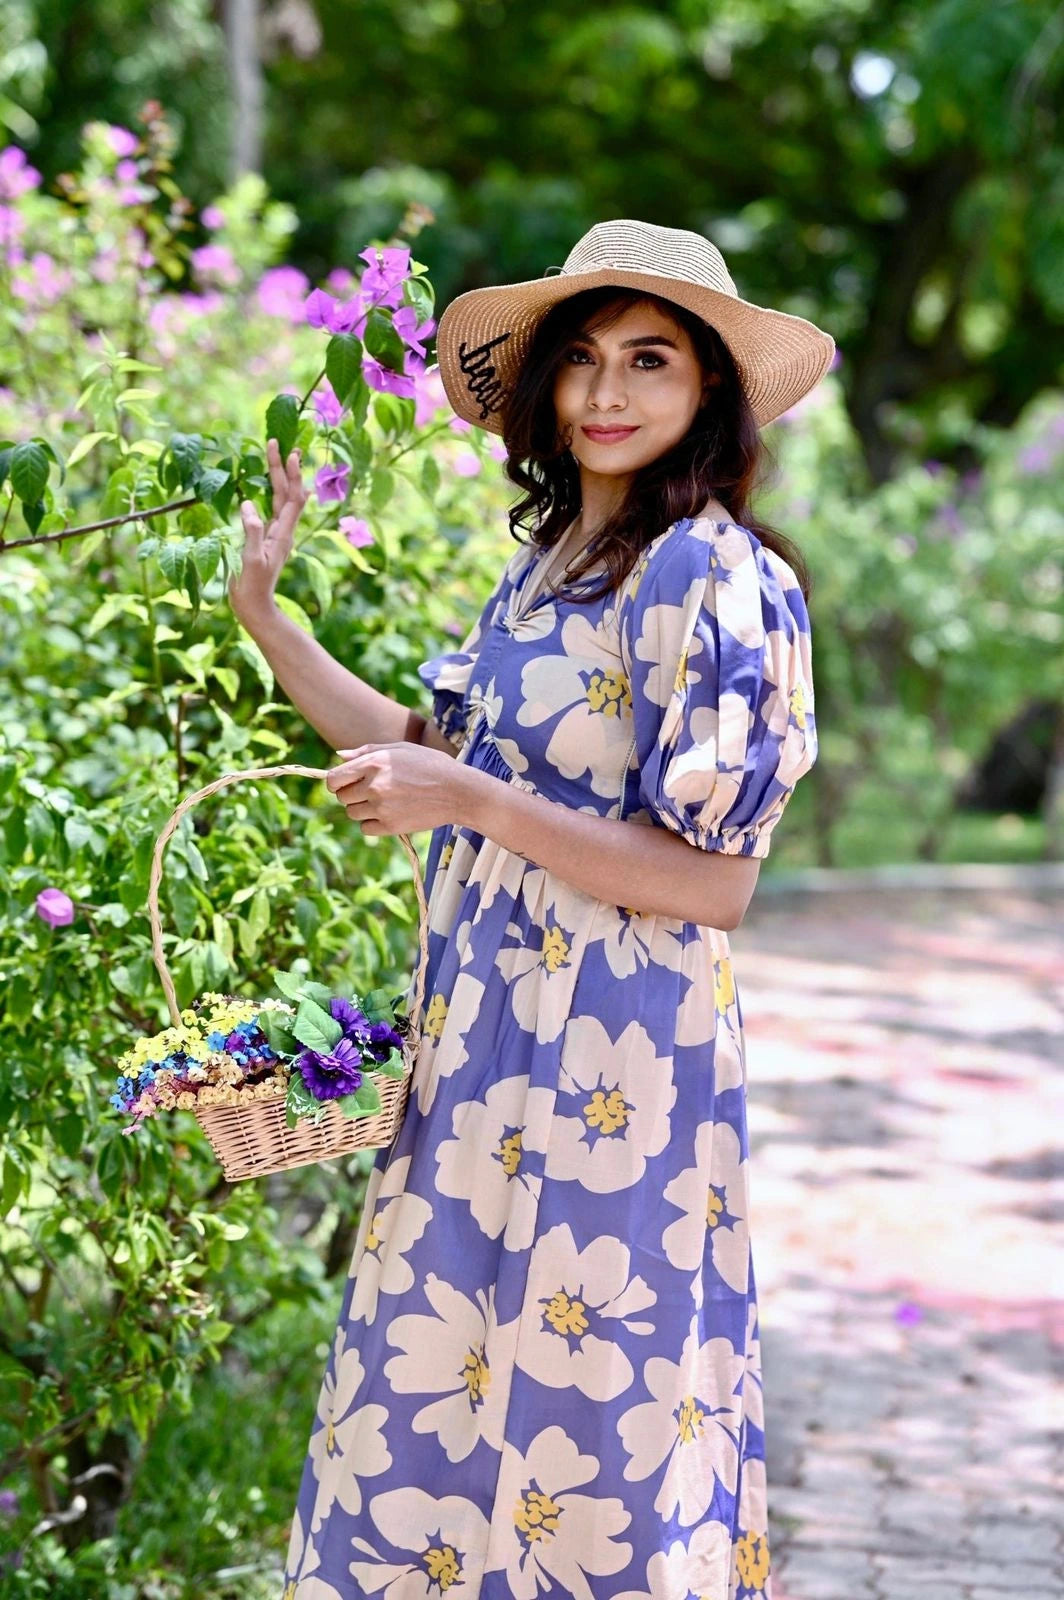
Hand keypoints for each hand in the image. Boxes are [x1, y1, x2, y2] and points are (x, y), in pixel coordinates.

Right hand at [228, 437, 306, 624]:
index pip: (291, 497)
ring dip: (281, 478)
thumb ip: (251, 531)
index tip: (288, 452)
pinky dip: (275, 494)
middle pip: (286, 494)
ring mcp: (276, 535)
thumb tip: (248, 503)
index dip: (290, 474)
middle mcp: (283, 531)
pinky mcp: (268, 539)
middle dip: (283, 468)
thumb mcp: (251, 559)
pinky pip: (274, 510)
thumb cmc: (253, 586)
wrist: (255, 607)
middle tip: (278, 442)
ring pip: (281, 500)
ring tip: (280, 456)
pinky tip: (276, 489)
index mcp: (282, 533)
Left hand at [326, 741, 474, 835]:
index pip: (333, 779)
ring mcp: (382, 807)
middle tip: (373, 791)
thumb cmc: (430, 765)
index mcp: (374, 763)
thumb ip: (367, 751)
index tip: (346, 783)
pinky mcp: (391, 826)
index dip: (336, 782)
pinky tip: (390, 813)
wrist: (458, 791)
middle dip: (352, 794)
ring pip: (353, 813)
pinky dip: (373, 823)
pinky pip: (366, 828)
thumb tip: (340, 756)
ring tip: (386, 801)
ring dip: (363, 809)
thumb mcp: (401, 749)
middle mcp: (374, 785)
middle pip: (342, 797)